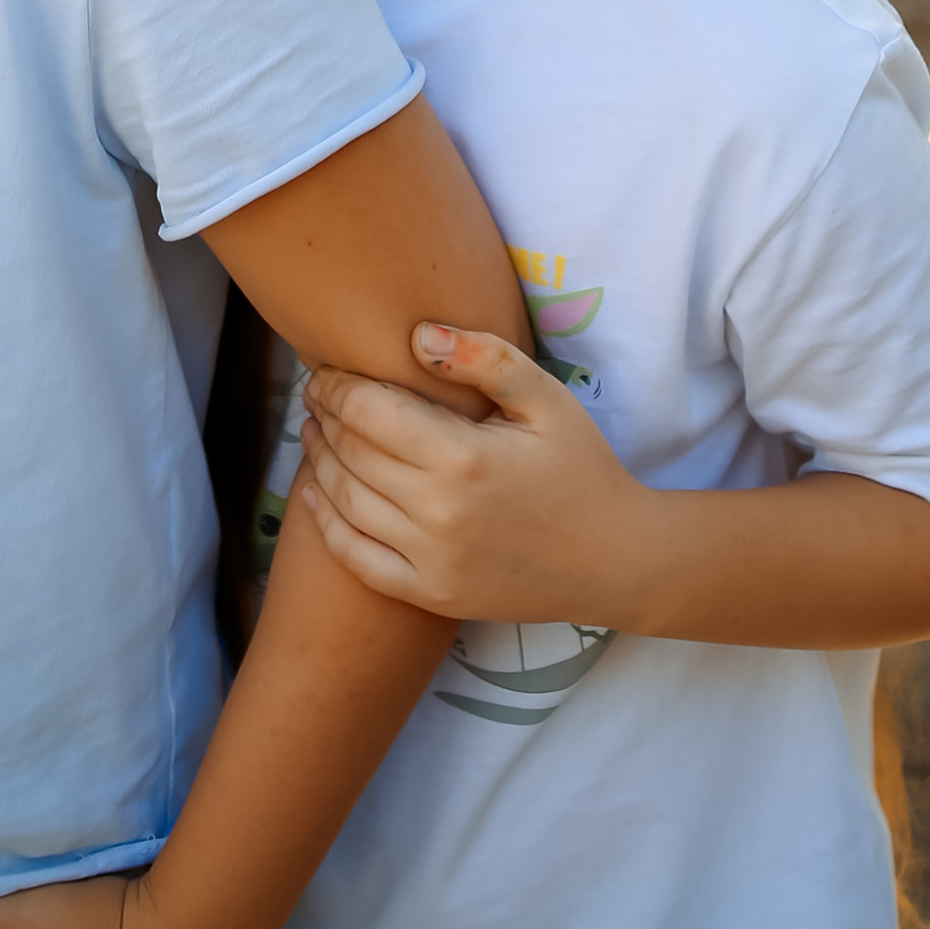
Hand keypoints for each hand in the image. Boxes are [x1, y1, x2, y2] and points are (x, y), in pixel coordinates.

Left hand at [299, 323, 640, 623]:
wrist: (616, 559)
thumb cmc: (582, 469)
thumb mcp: (547, 400)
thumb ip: (484, 358)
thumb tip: (417, 334)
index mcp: (462, 457)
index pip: (367, 412)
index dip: (335, 387)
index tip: (325, 372)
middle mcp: (438, 513)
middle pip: (350, 453)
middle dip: (324, 418)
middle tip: (316, 397)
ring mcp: (432, 560)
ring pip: (345, 503)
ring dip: (319, 463)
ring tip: (313, 434)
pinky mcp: (432, 594)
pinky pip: (358, 560)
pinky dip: (327, 524)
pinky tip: (314, 494)